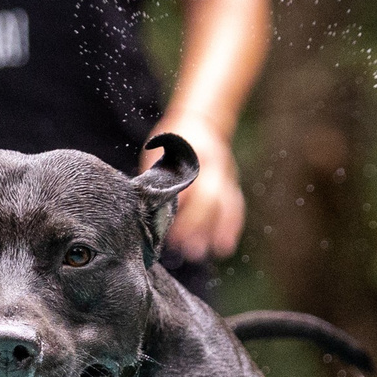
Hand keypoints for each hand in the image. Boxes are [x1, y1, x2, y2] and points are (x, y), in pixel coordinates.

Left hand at [147, 113, 245, 262]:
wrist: (202, 121)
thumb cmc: (173, 140)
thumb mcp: (159, 149)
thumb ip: (155, 176)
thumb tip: (142, 207)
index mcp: (193, 151)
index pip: (186, 181)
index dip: (178, 204)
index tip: (167, 225)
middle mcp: (214, 164)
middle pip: (208, 198)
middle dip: (197, 225)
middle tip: (186, 249)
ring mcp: (226, 174)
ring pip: (223, 205)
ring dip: (214, 232)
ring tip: (203, 254)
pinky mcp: (231, 185)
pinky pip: (234, 207)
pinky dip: (230, 228)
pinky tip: (224, 248)